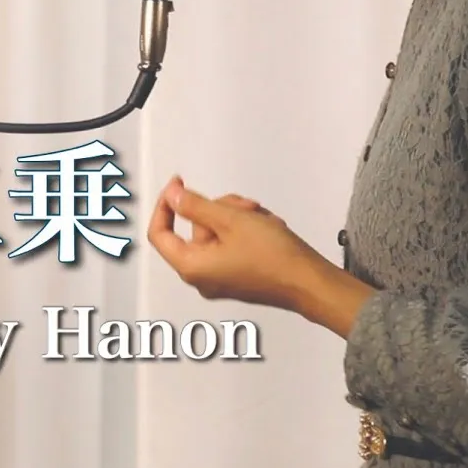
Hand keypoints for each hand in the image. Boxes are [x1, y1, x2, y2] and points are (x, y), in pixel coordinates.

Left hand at [148, 177, 376, 337]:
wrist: (308, 282)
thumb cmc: (274, 258)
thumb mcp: (230, 220)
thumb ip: (195, 206)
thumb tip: (172, 196)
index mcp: (191, 267)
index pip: (159, 233)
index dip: (166, 205)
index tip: (178, 186)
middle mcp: (201, 278)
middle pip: (196, 229)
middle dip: (219, 209)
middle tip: (243, 206)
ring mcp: (220, 279)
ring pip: (217, 233)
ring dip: (238, 218)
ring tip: (261, 219)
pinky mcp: (238, 277)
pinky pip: (231, 245)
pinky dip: (247, 231)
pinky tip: (267, 228)